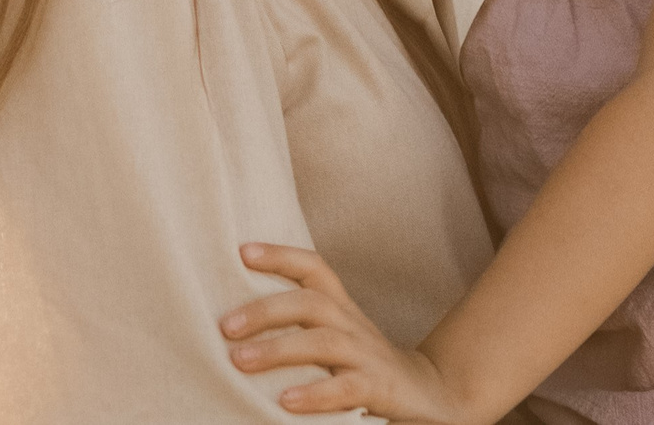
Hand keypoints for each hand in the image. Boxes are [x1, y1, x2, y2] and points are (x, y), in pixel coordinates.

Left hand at [222, 244, 476, 422]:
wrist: (429, 394)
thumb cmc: (361, 363)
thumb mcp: (332, 335)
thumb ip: (295, 324)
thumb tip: (228, 318)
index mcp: (339, 306)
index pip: (313, 267)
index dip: (281, 255)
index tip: (243, 252)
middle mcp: (352, 323)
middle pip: (310, 302)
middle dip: (265, 311)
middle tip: (225, 326)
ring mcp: (367, 355)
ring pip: (324, 341)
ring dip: (279, 349)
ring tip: (240, 360)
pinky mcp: (380, 389)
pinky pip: (348, 388)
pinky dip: (316, 394)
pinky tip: (284, 401)